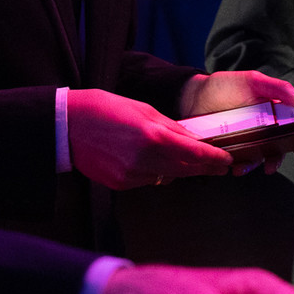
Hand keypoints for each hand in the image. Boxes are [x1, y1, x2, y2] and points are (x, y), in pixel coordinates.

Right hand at [67, 89, 232, 188]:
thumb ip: (170, 128)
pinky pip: (148, 181)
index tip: (226, 160)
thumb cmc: (105, 109)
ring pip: (166, 177)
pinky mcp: (120, 184)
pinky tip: (149, 160)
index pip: (194, 154)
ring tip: (182, 159)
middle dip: (203, 168)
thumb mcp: (143, 110)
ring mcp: (131, 175)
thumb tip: (192, 140)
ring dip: (178, 170)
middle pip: (185, 170)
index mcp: (152, 135)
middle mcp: (144, 159)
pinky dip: (155, 173)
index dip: (214, 159)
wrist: (67, 124)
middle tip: (217, 166)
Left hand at [180, 71, 293, 168]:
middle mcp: (264, 128)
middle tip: (271, 166)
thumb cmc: (224, 85)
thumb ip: (278, 88)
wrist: (192, 96)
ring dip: (254, 166)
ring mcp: (247, 140)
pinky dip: (237, 166)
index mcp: (274, 112)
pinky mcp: (231, 149)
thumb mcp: (252, 81)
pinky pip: (238, 161)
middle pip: (278, 148)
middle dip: (277, 160)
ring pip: (258, 157)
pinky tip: (231, 165)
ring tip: (242, 167)